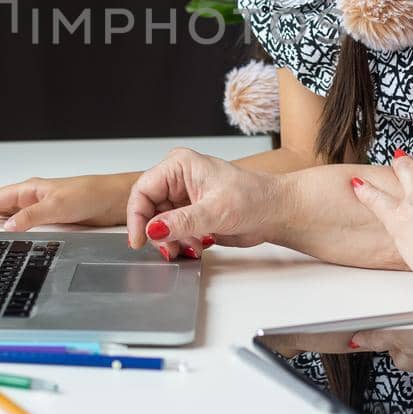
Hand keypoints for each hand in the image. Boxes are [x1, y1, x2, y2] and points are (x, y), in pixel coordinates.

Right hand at [0, 173, 130, 230]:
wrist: (119, 199)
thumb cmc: (93, 194)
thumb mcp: (59, 205)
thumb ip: (32, 216)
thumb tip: (7, 225)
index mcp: (32, 188)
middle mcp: (35, 196)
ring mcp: (42, 207)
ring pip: (8, 211)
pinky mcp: (53, 218)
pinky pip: (22, 221)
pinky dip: (7, 224)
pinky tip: (3, 230)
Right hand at [126, 148, 284, 257]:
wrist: (275, 212)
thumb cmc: (254, 198)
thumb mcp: (215, 211)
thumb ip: (182, 221)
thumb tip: (154, 228)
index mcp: (179, 165)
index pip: (143, 190)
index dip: (137, 216)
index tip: (140, 239)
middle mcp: (177, 179)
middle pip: (148, 209)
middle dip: (160, 232)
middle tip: (171, 248)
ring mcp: (183, 196)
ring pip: (159, 223)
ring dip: (172, 240)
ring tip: (194, 244)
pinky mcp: (190, 212)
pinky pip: (172, 231)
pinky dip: (181, 242)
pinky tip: (200, 244)